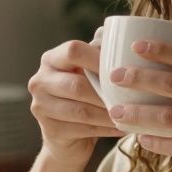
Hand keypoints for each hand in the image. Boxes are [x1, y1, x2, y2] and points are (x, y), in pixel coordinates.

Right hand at [27, 40, 123, 167]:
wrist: (68, 136)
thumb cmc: (85, 96)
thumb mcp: (89, 72)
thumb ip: (99, 53)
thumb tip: (115, 35)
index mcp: (51, 59)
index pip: (73, 51)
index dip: (98, 59)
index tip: (122, 68)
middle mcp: (40, 80)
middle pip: (77, 85)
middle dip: (106, 93)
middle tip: (131, 96)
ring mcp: (41, 106)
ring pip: (81, 110)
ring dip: (109, 113)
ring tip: (130, 114)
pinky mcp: (50, 130)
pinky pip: (83, 129)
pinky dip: (106, 129)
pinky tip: (121, 127)